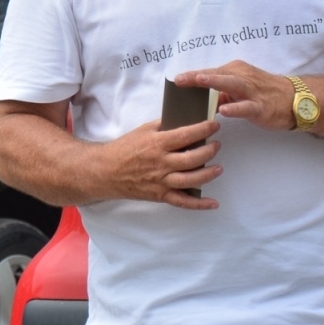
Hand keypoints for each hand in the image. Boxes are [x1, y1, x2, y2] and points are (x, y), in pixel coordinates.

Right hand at [100, 118, 223, 208]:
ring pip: (192, 180)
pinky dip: (199, 204)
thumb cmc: (124, 149)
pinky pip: (182, 202)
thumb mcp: (143, 130)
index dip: (204, 129)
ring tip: (218, 168)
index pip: (187, 135)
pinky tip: (213, 203)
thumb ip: (164, 125)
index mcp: (157, 144)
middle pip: (193, 158)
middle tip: (216, 145)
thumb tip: (186, 120)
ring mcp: (161, 181)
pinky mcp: (160, 195)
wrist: (105, 171)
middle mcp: (161, 163)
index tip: (215, 125)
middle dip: (210, 150)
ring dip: (209, 174)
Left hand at [176, 61, 294, 131]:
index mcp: (234, 72)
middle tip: (179, 80)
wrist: (295, 99)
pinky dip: (235, 107)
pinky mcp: (260, 106)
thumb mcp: (238, 91)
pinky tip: (224, 110)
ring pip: (231, 84)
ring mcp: (252, 91)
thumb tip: (197, 102)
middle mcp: (242, 77)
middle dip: (197, 76)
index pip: (209, 73)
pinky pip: (246, 106)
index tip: (174, 80)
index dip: (192, 76)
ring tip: (199, 81)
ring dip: (215, 82)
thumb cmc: (263, 94)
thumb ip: (218, 95)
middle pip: (217, 75)